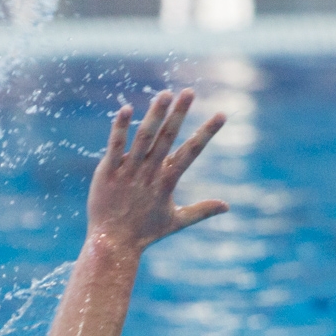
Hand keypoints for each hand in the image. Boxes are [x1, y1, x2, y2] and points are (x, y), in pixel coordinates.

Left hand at [87, 89, 227, 253]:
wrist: (113, 245)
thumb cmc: (144, 233)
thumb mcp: (176, 221)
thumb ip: (201, 210)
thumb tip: (227, 206)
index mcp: (167, 182)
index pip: (191, 152)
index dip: (206, 133)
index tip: (221, 114)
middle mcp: (149, 173)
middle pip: (167, 139)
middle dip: (179, 114)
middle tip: (190, 91)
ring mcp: (128, 172)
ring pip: (143, 138)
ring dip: (154, 115)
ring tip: (165, 94)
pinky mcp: (107, 172)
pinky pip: (115, 146)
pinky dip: (120, 128)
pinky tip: (126, 109)